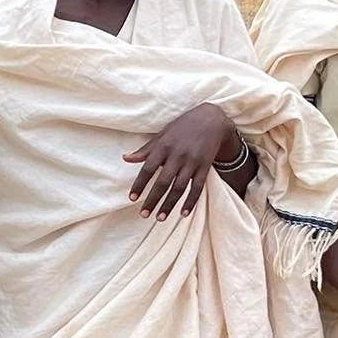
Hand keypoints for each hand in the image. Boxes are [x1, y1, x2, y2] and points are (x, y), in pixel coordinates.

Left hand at [124, 103, 237, 220]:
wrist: (211, 119)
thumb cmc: (182, 127)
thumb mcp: (162, 135)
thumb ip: (145, 149)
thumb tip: (126, 158)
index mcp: (164, 147)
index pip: (148, 168)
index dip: (139, 184)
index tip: (132, 198)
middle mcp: (177, 155)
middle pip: (163, 181)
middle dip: (153, 199)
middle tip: (144, 214)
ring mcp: (192, 162)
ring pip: (179, 187)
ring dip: (169, 204)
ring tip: (160, 218)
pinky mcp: (205, 167)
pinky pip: (197, 187)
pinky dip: (190, 201)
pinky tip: (183, 213)